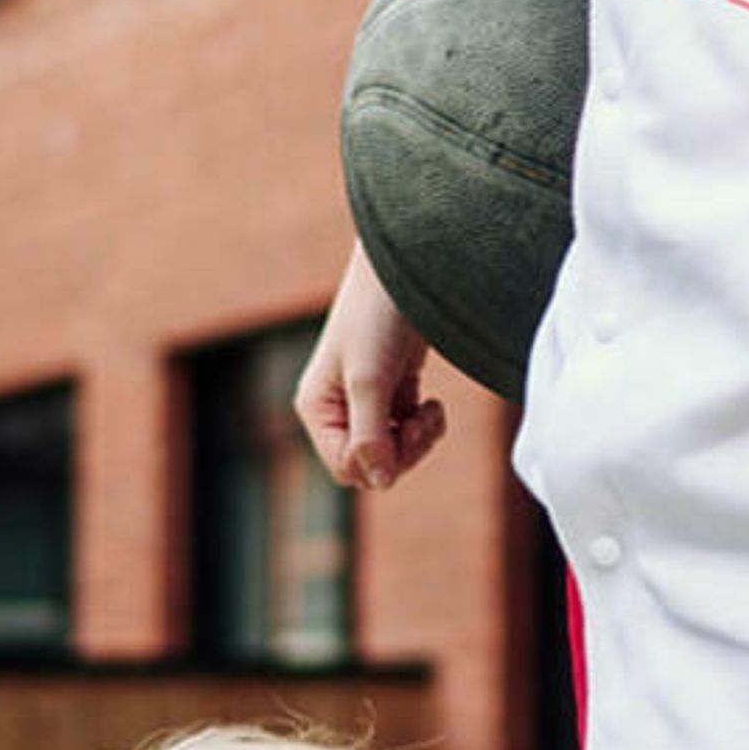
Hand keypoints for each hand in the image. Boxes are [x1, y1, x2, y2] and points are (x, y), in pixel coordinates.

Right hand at [297, 250, 446, 492]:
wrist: (410, 267)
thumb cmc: (378, 316)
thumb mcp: (370, 380)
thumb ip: (371, 435)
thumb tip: (379, 482)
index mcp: (316, 406)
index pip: (344, 466)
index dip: (376, 462)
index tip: (403, 431)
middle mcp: (336, 407)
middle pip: (369, 465)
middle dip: (400, 453)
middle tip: (421, 424)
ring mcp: (365, 399)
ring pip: (391, 451)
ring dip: (416, 441)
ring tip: (430, 412)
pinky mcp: (394, 388)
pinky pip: (407, 431)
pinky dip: (424, 425)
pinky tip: (431, 404)